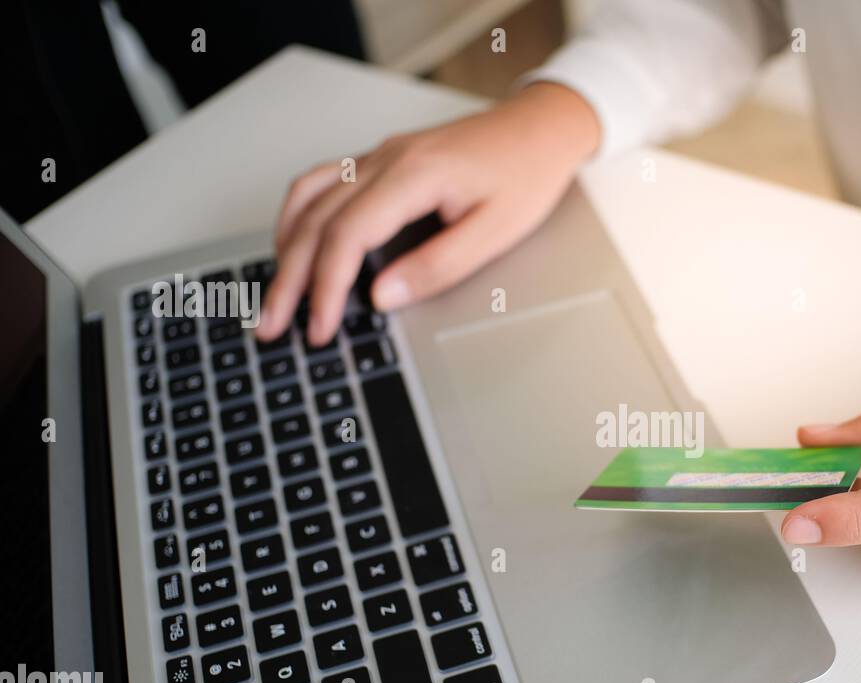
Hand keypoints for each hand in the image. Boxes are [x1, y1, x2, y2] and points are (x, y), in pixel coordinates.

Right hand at [258, 81, 600, 345]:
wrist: (541, 128)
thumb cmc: (527, 175)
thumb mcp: (495, 233)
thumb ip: (436, 267)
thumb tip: (381, 296)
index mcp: (413, 175)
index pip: (347, 236)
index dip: (326, 288)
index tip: (319, 327)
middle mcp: (385, 159)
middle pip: (315, 220)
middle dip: (288, 279)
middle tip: (270, 325)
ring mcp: (378, 155)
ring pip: (308, 198)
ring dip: (284, 248)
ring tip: (274, 295)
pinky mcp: (381, 160)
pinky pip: (321, 184)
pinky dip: (298, 219)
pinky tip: (294, 246)